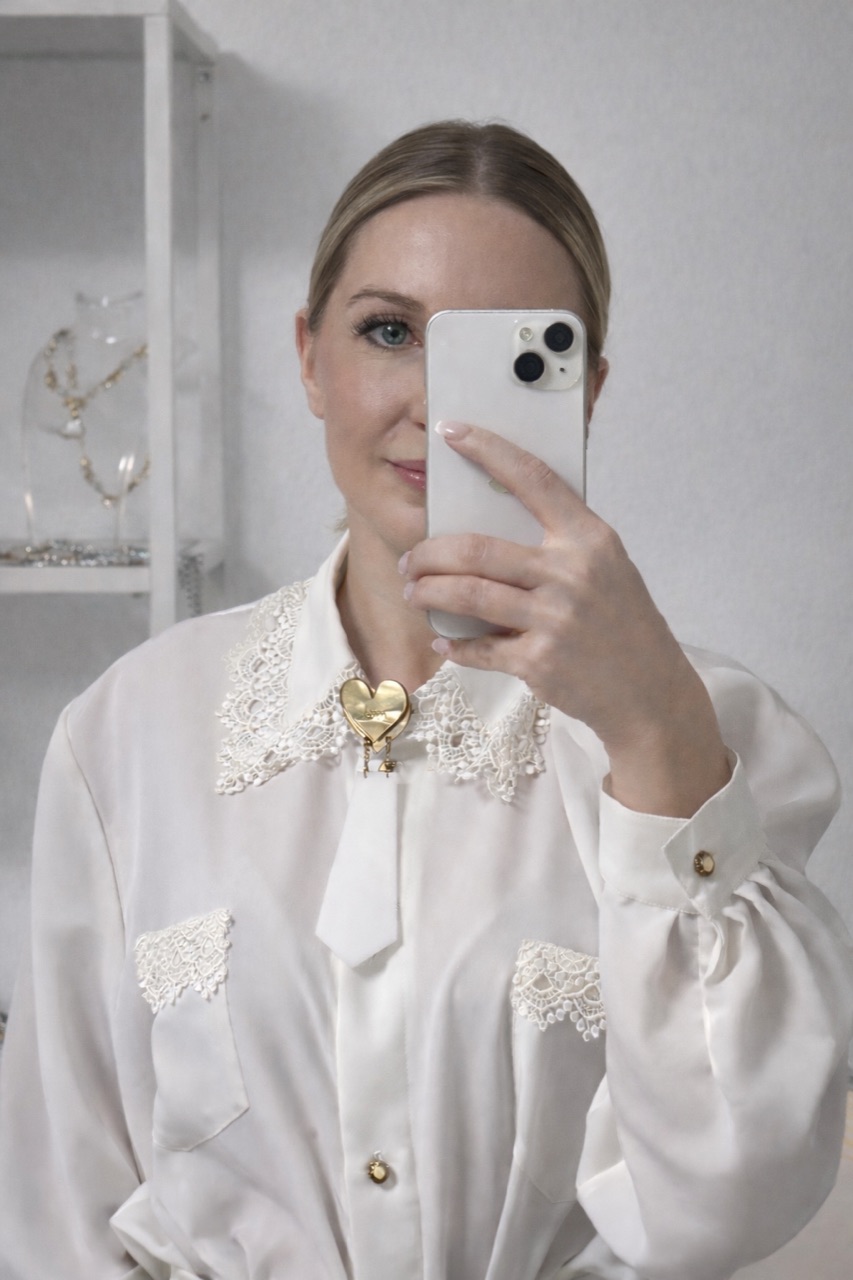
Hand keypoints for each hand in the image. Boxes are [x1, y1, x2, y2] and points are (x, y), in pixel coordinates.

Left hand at [401, 422, 729, 815]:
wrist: (650, 690)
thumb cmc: (622, 622)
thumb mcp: (606, 567)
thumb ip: (561, 543)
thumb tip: (493, 522)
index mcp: (589, 538)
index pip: (533, 479)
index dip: (488, 450)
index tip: (452, 431)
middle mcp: (571, 573)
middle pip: (476, 549)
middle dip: (428, 554)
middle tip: (410, 560)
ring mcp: (554, 619)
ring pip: (467, 595)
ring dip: (428, 593)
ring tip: (414, 592)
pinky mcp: (540, 662)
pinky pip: (479, 648)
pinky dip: (455, 647)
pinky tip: (444, 642)